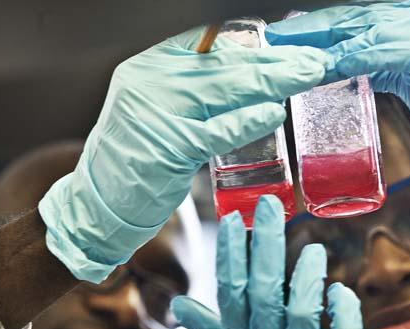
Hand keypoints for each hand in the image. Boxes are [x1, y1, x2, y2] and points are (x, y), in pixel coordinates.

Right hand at [38, 27, 326, 282]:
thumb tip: (251, 78)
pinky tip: (273, 113)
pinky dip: (248, 121)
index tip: (287, 44)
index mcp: (150, 65)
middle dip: (274, 60)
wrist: (97, 205)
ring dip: (274, 80)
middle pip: (225, 62)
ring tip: (308, 75)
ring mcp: (157, 111)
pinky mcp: (167, 146)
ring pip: (226, 88)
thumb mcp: (158, 109)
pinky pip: (217, 130)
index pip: (210, 41)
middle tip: (312, 60)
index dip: (254, 41)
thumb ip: (196, 91)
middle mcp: (150, 79)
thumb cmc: (135, 159)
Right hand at [172, 195, 372, 328]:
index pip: (230, 292)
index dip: (231, 254)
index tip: (232, 218)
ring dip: (307, 271)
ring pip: (303, 303)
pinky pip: (343, 325)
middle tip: (271, 204)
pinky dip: (342, 302)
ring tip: (312, 249)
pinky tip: (338, 291)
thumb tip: (180, 305)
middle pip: (264, 287)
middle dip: (266, 241)